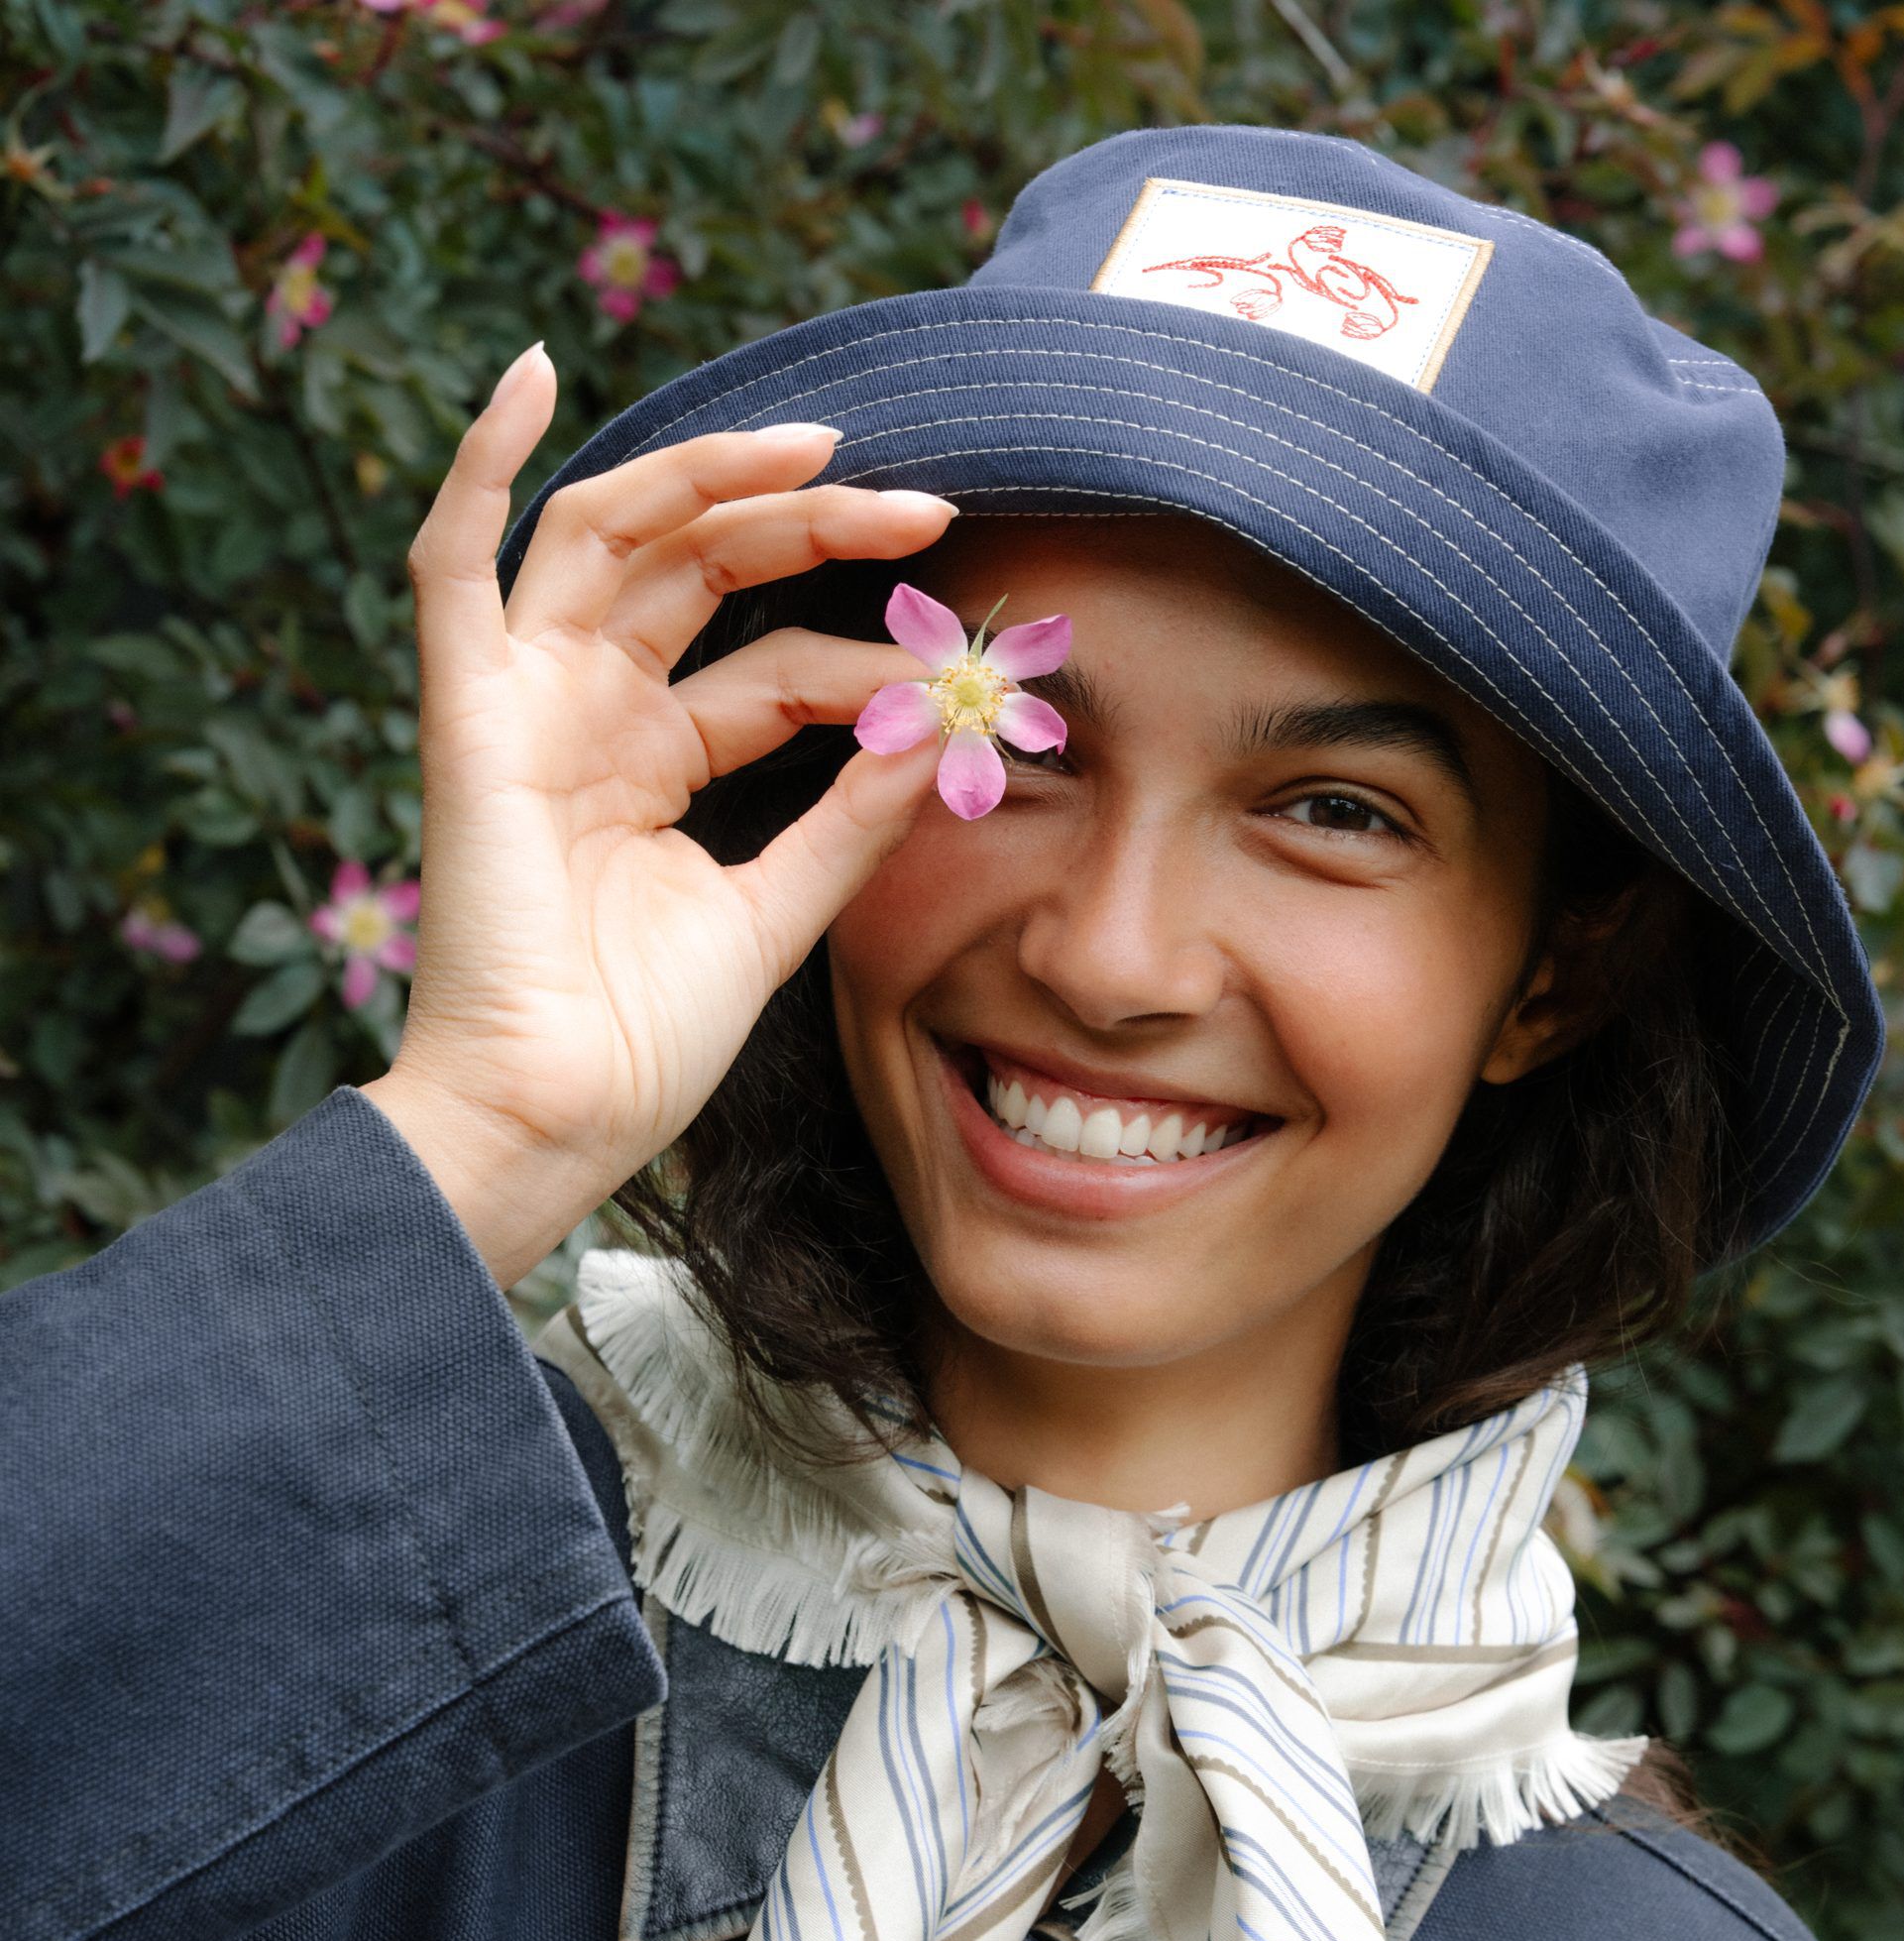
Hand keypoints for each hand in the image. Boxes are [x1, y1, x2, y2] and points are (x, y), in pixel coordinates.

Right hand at [363, 344, 951, 1284]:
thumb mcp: (775, 914)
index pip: (776, 669)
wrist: (556, 1120)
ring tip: (822, 448)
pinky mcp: (468, 716)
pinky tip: (532, 370)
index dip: (868, 658)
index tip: (964, 668)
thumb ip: (848, 821)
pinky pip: (454, 563)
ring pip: (615, 537)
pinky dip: (481, 462)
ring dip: (714, 477)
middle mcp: (588, 718)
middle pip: (704, 573)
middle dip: (815, 528)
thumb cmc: (642, 1044)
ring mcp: (525, 707)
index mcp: (653, 768)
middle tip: (927, 512)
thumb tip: (939, 730)